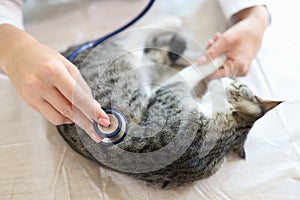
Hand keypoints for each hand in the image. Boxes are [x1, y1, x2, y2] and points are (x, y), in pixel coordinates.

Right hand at [0, 24, 109, 142]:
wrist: (18, 54)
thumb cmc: (46, 58)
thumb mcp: (68, 66)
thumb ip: (82, 87)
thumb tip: (95, 106)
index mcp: (54, 70)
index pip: (77, 96)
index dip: (92, 111)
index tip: (103, 120)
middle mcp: (41, 84)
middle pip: (69, 110)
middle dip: (87, 123)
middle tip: (98, 132)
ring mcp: (32, 95)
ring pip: (59, 117)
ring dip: (76, 121)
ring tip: (85, 119)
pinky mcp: (29, 103)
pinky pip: (51, 116)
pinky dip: (64, 118)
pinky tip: (71, 115)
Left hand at [197, 6, 268, 78]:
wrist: (255, 28)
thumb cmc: (245, 33)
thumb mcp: (225, 40)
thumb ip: (212, 52)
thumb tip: (200, 62)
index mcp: (238, 67)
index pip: (216, 75)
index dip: (205, 69)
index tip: (197, 64)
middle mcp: (239, 71)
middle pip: (217, 69)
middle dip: (210, 57)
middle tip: (210, 44)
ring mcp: (238, 69)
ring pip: (219, 65)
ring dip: (214, 53)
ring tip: (216, 40)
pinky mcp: (237, 65)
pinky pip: (223, 62)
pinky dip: (219, 54)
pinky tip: (219, 44)